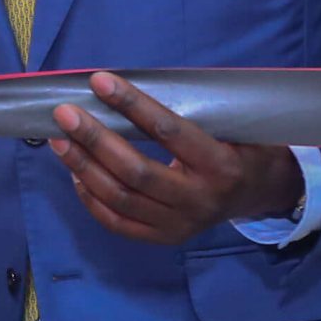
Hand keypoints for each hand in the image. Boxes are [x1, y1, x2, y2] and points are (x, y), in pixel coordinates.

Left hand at [48, 72, 304, 245]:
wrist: (260, 193)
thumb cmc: (241, 147)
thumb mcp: (231, 125)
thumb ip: (188, 112)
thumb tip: (124, 87)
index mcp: (220, 165)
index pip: (168, 132)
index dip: (131, 105)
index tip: (99, 81)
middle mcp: (200, 200)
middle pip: (135, 171)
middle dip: (94, 139)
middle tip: (65, 113)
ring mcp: (180, 224)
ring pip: (120, 198)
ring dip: (83, 167)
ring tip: (60, 140)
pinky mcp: (164, 238)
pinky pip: (118, 223)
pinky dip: (91, 198)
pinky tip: (75, 172)